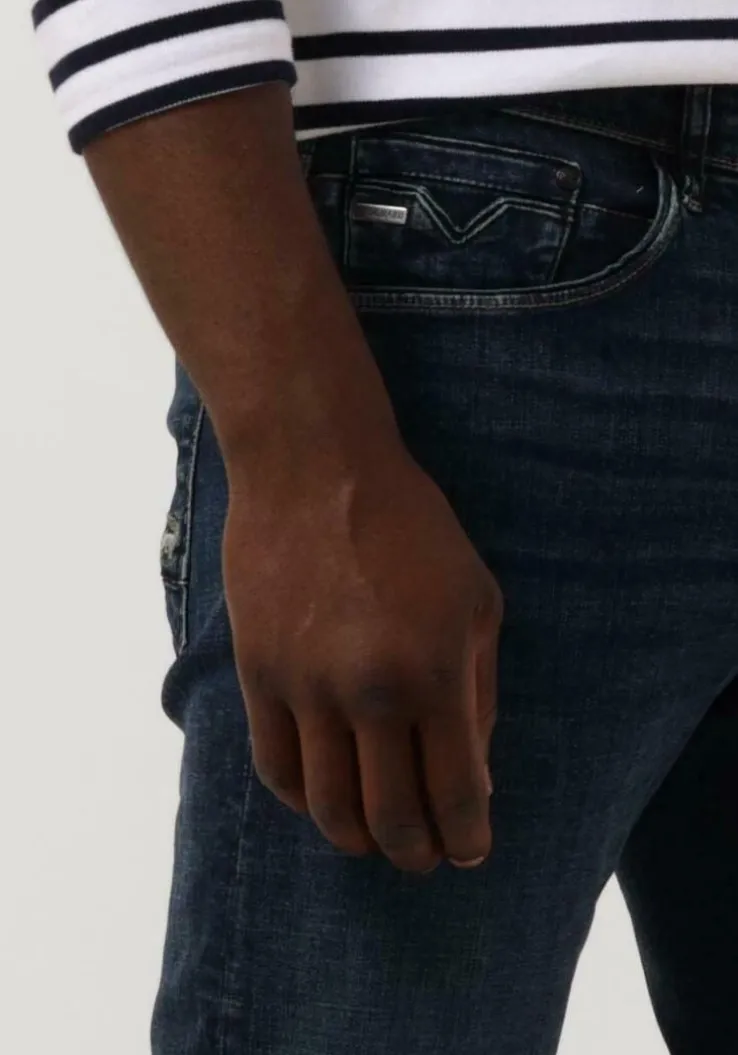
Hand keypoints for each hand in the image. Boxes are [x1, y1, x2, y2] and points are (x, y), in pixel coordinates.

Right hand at [222, 438, 501, 873]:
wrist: (315, 469)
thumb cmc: (412, 527)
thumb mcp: (477, 599)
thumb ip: (480, 691)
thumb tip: (476, 774)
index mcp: (435, 672)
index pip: (456, 791)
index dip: (467, 836)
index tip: (470, 851)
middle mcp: (370, 692)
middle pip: (391, 815)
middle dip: (416, 852)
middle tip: (425, 857)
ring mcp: (306, 687)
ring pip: (328, 805)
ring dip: (356, 839)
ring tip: (373, 841)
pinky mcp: (259, 674)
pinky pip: (275, 766)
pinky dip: (302, 800)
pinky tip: (322, 801)